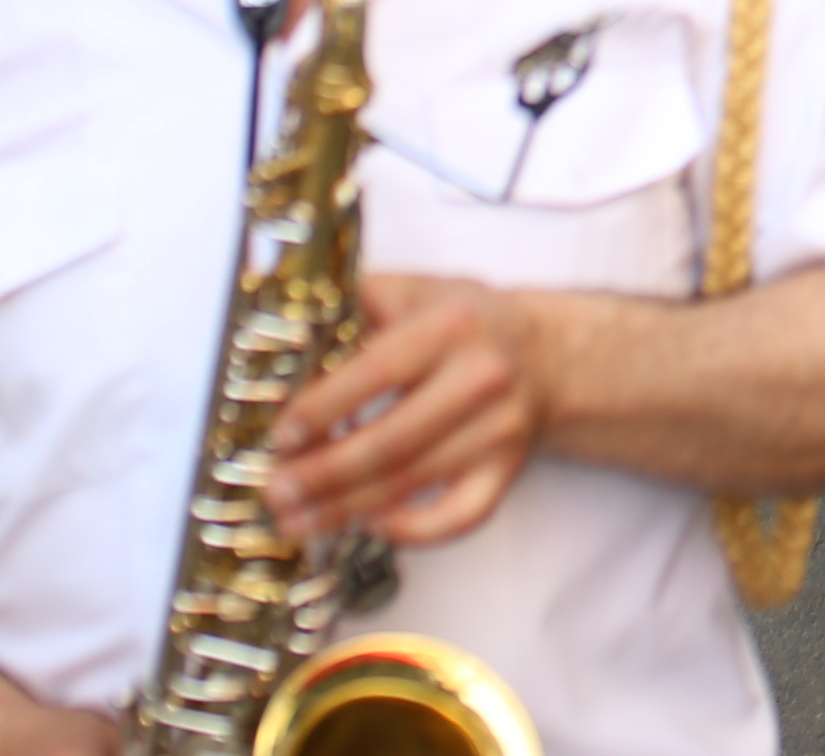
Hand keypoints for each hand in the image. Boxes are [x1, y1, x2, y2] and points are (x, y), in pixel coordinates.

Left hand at [261, 277, 545, 547]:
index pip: (378, 371)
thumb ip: (356, 307)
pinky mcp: (508, 470)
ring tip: (297, 520)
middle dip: (323, 474)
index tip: (282, 436)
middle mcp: (481, 378)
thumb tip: (282, 346)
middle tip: (277, 492)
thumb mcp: (415, 292)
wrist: (547, 354)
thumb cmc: (464, 324)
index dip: (324, 409)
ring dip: (346, 509)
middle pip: (392, 441)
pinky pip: (461, 516)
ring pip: (413, 482)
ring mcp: (499, 430)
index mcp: (451, 325)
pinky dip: (414, 530)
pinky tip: (371, 527)